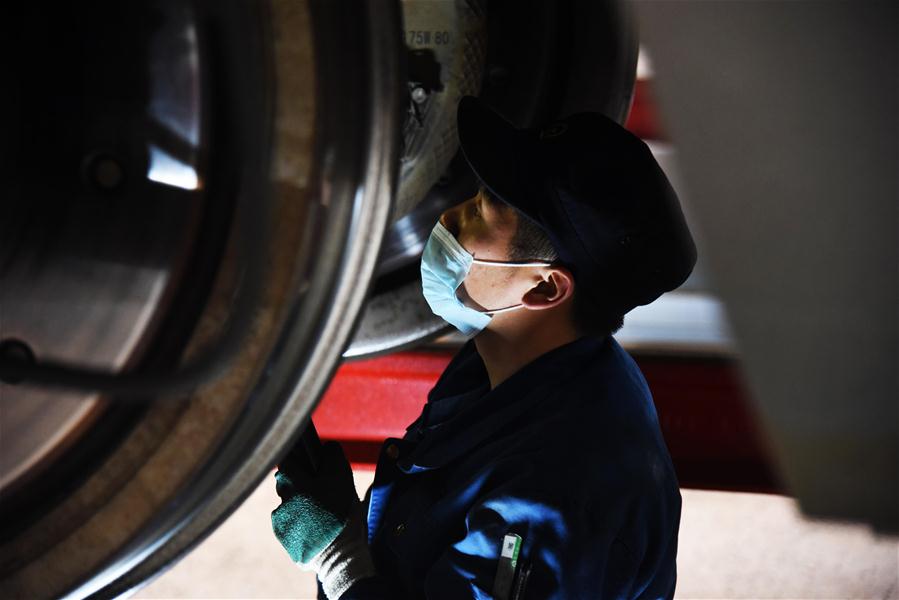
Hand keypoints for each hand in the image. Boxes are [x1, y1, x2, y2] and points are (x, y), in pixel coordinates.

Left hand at [271, 441, 357, 564]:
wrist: (338, 555)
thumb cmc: (341, 514)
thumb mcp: (343, 479)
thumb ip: (333, 457)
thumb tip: (327, 446)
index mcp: (293, 482)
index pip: (287, 460)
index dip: (299, 460)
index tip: (310, 467)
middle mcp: (281, 499)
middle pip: (286, 483)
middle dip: (300, 484)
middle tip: (319, 491)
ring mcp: (280, 520)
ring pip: (288, 504)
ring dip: (300, 505)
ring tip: (320, 514)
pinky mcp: (283, 537)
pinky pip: (289, 523)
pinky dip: (299, 523)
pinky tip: (315, 527)